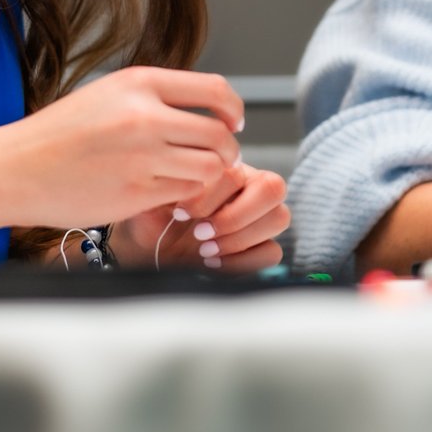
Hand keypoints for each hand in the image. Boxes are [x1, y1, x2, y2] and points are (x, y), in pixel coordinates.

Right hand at [0, 66, 244, 228]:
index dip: (233, 109)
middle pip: (219, 134)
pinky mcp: (136, 194)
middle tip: (218, 157)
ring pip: (209, 168)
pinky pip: (184, 194)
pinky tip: (168, 193)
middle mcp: (145, 116)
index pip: (214, 90)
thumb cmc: (58, 134)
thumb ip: (152, 97)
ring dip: (209, 176)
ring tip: (191, 177)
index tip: (233, 121)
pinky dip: (184, 196)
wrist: (15, 169)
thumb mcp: (107, 94)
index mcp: (138, 83)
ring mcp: (142, 157)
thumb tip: (202, 107)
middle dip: (227, 149)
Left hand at [113, 162, 289, 270]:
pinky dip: (243, 262)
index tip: (180, 214)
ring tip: (205, 251)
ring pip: (279, 217)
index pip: (236, 173)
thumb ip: (165, 184)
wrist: (152, 249)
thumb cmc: (154, 216)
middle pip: (272, 188)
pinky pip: (273, 251)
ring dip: (240, 238)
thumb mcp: (153, 197)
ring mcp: (260, 217)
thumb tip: (179, 179)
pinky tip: (214, 264)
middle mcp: (248, 187)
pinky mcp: (263, 246)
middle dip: (234, 216)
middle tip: (200, 234)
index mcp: (224, 166)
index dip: (209, 197)